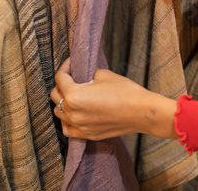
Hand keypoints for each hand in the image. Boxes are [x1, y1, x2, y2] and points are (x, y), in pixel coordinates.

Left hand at [50, 58, 178, 140]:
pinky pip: (67, 129)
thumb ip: (88, 74)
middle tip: (73, 77)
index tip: (71, 63)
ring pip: (59, 113)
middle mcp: (73, 113)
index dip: (65, 67)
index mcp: (75, 95)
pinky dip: (67, 120)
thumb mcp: (104, 75)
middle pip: (56, 96)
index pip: (60, 78)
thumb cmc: (125, 91)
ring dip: (63, 102)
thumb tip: (82, 74)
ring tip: (74, 95)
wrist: (141, 112)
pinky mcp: (88, 134)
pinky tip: (75, 113)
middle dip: (62, 84)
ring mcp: (80, 126)